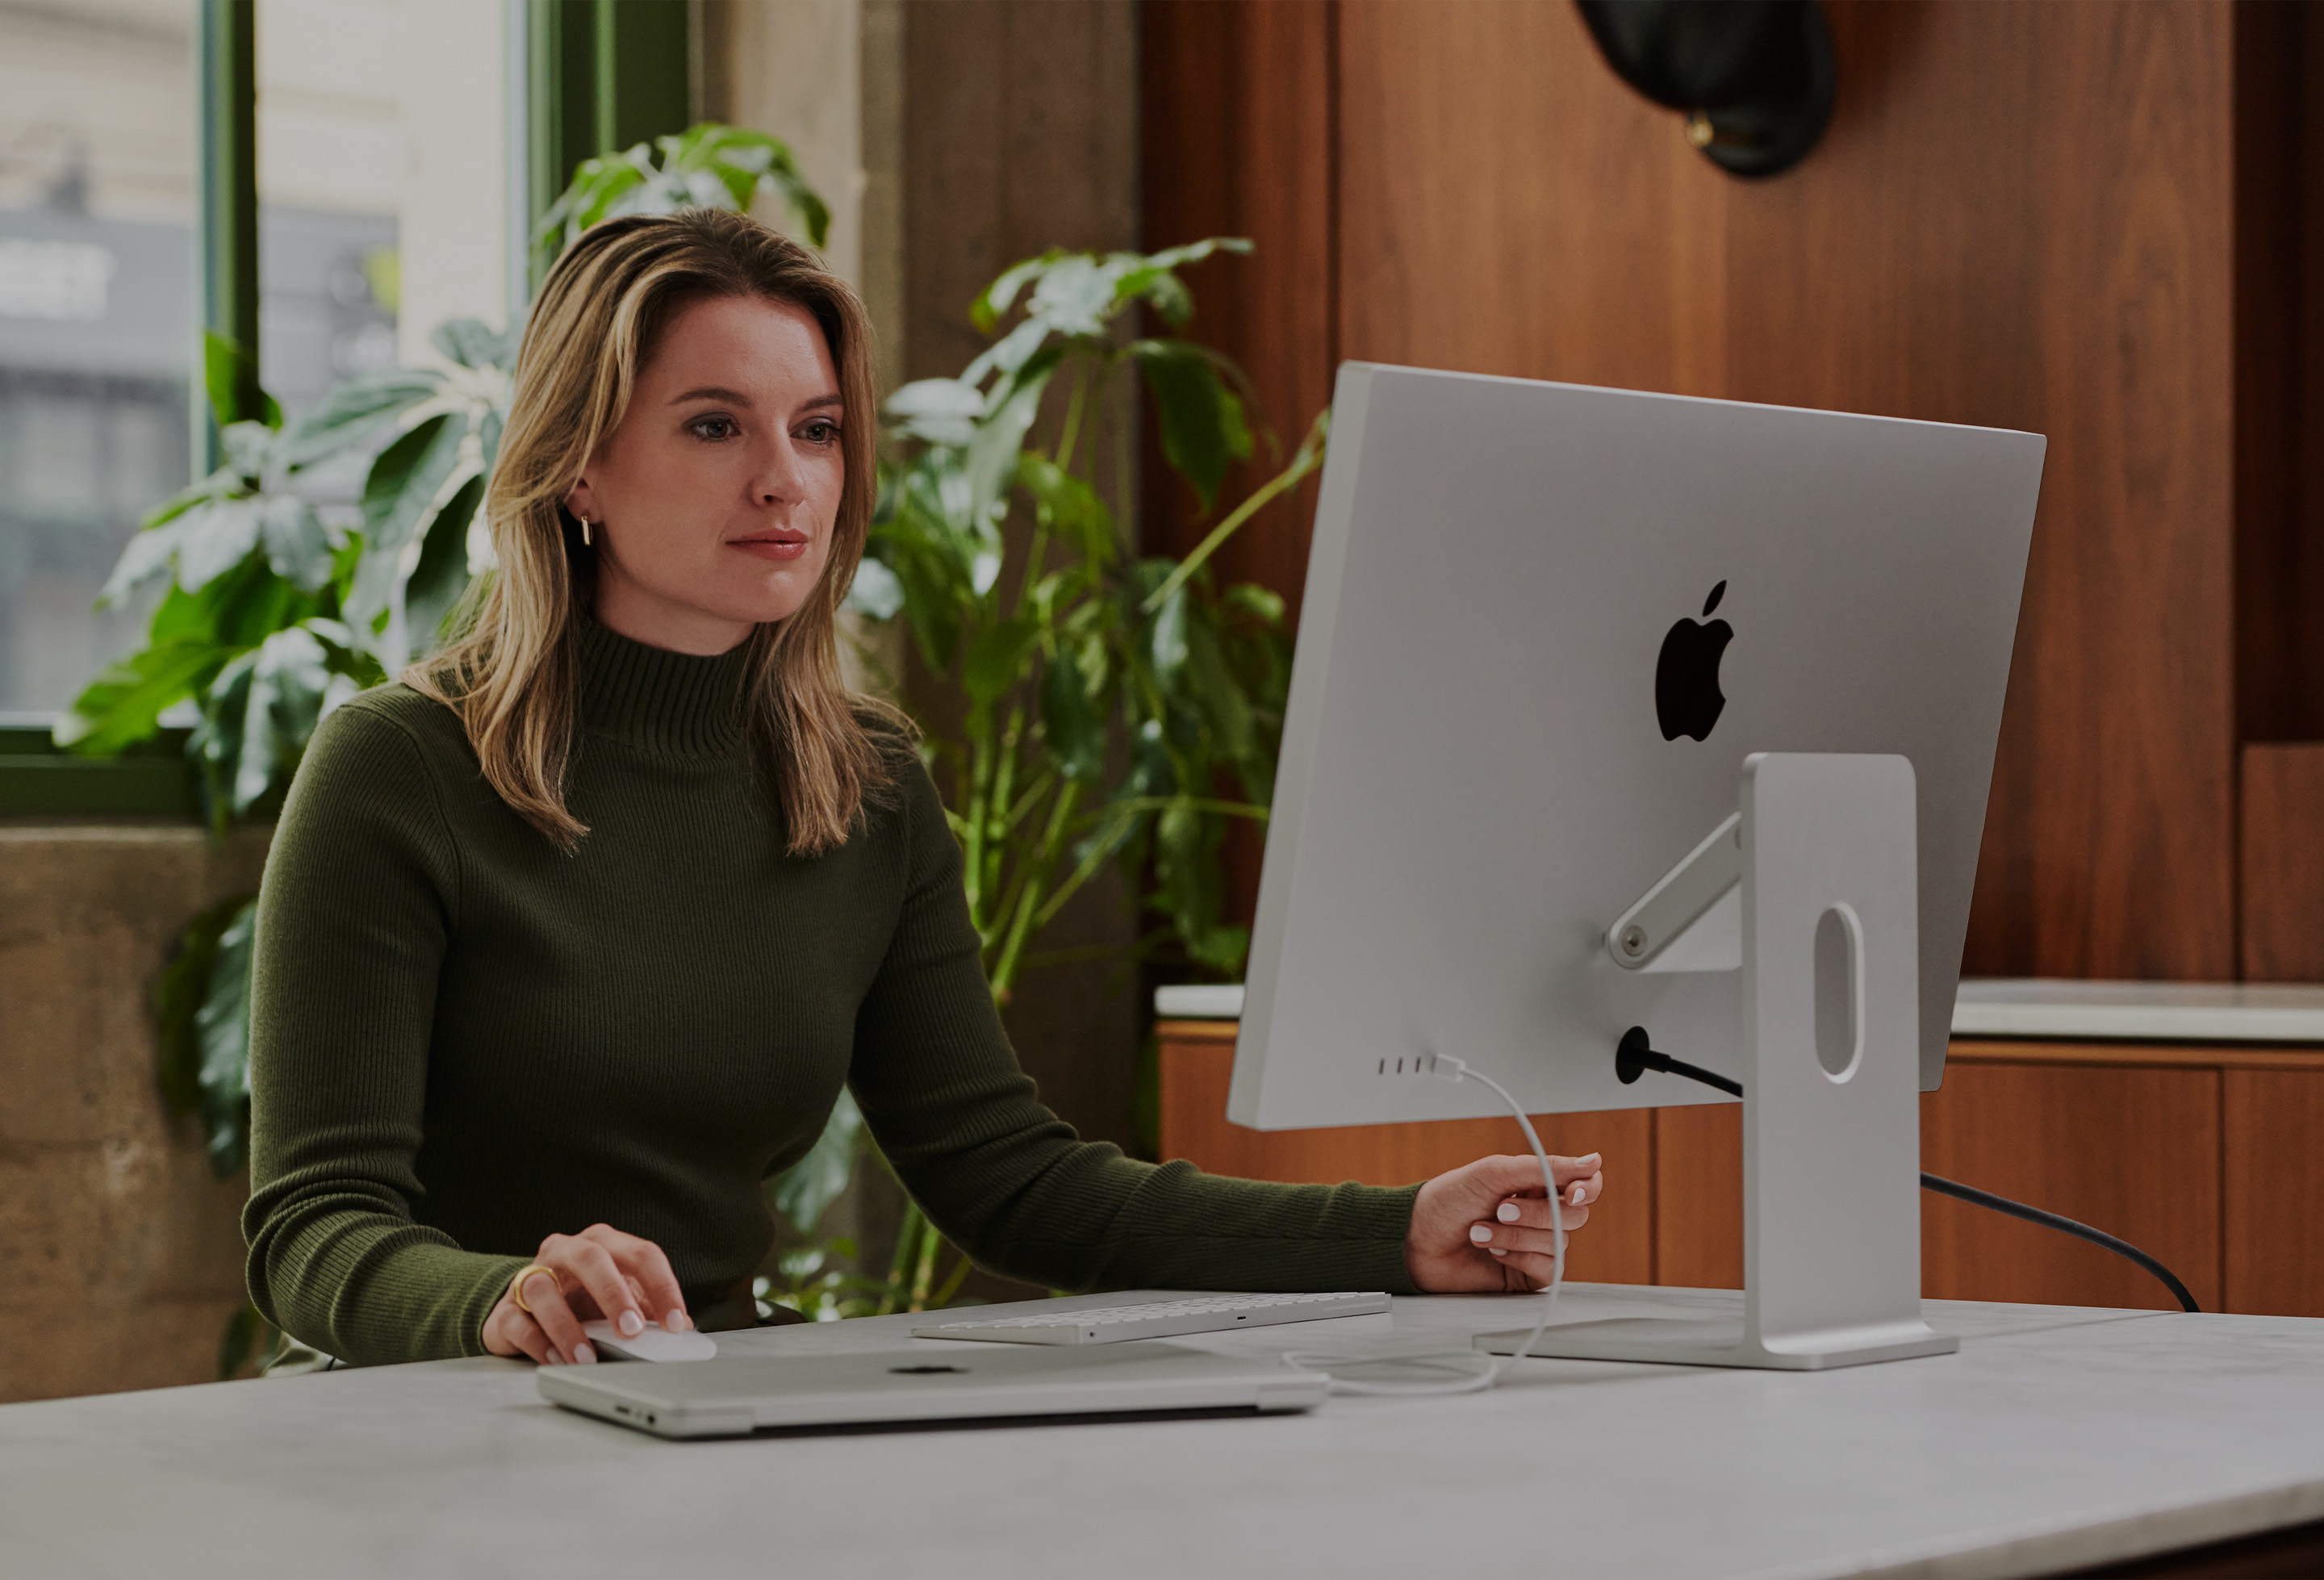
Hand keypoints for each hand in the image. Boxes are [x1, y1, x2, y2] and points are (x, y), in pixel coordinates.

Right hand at [481, 1224, 691, 1364]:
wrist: (526, 1309)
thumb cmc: (581, 1299)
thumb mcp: (620, 1300)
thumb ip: (649, 1310)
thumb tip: (683, 1330)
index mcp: (604, 1244)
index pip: (641, 1254)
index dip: (662, 1286)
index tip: (675, 1323)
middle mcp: (567, 1252)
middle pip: (592, 1258)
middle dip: (614, 1295)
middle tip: (631, 1331)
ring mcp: (532, 1276)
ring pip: (544, 1290)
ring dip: (568, 1327)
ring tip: (587, 1357)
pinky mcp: (506, 1308)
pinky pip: (518, 1322)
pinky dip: (538, 1343)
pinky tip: (556, 1359)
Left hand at [1404, 1151, 1602, 1292]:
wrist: (1416, 1240)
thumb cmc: (1447, 1201)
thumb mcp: (1494, 1173)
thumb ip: (1544, 1168)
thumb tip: (1592, 1162)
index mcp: (1535, 1184)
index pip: (1583, 1185)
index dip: (1586, 1188)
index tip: (1572, 1191)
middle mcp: (1540, 1214)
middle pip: (1575, 1215)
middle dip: (1537, 1213)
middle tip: (1500, 1209)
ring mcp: (1535, 1245)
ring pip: (1558, 1242)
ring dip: (1516, 1236)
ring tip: (1481, 1231)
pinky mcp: (1527, 1274)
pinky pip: (1548, 1269)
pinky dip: (1519, 1257)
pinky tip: (1494, 1253)